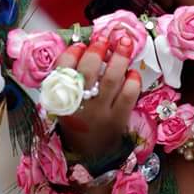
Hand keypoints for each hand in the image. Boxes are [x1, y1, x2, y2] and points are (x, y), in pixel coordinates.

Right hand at [54, 36, 140, 158]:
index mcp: (61, 100)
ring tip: (124, 42)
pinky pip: (128, 96)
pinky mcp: (118, 119)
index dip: (72, 54)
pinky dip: (132, 80)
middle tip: (105, 38)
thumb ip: (68, 79)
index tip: (80, 45)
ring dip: (119, 57)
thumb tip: (85, 47)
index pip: (63, 71)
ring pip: (111, 79)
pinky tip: (132, 72)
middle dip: (98, 49)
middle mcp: (80, 106)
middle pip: (88, 71)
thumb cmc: (77, 122)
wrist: (90, 155)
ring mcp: (101, 113)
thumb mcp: (62, 104)